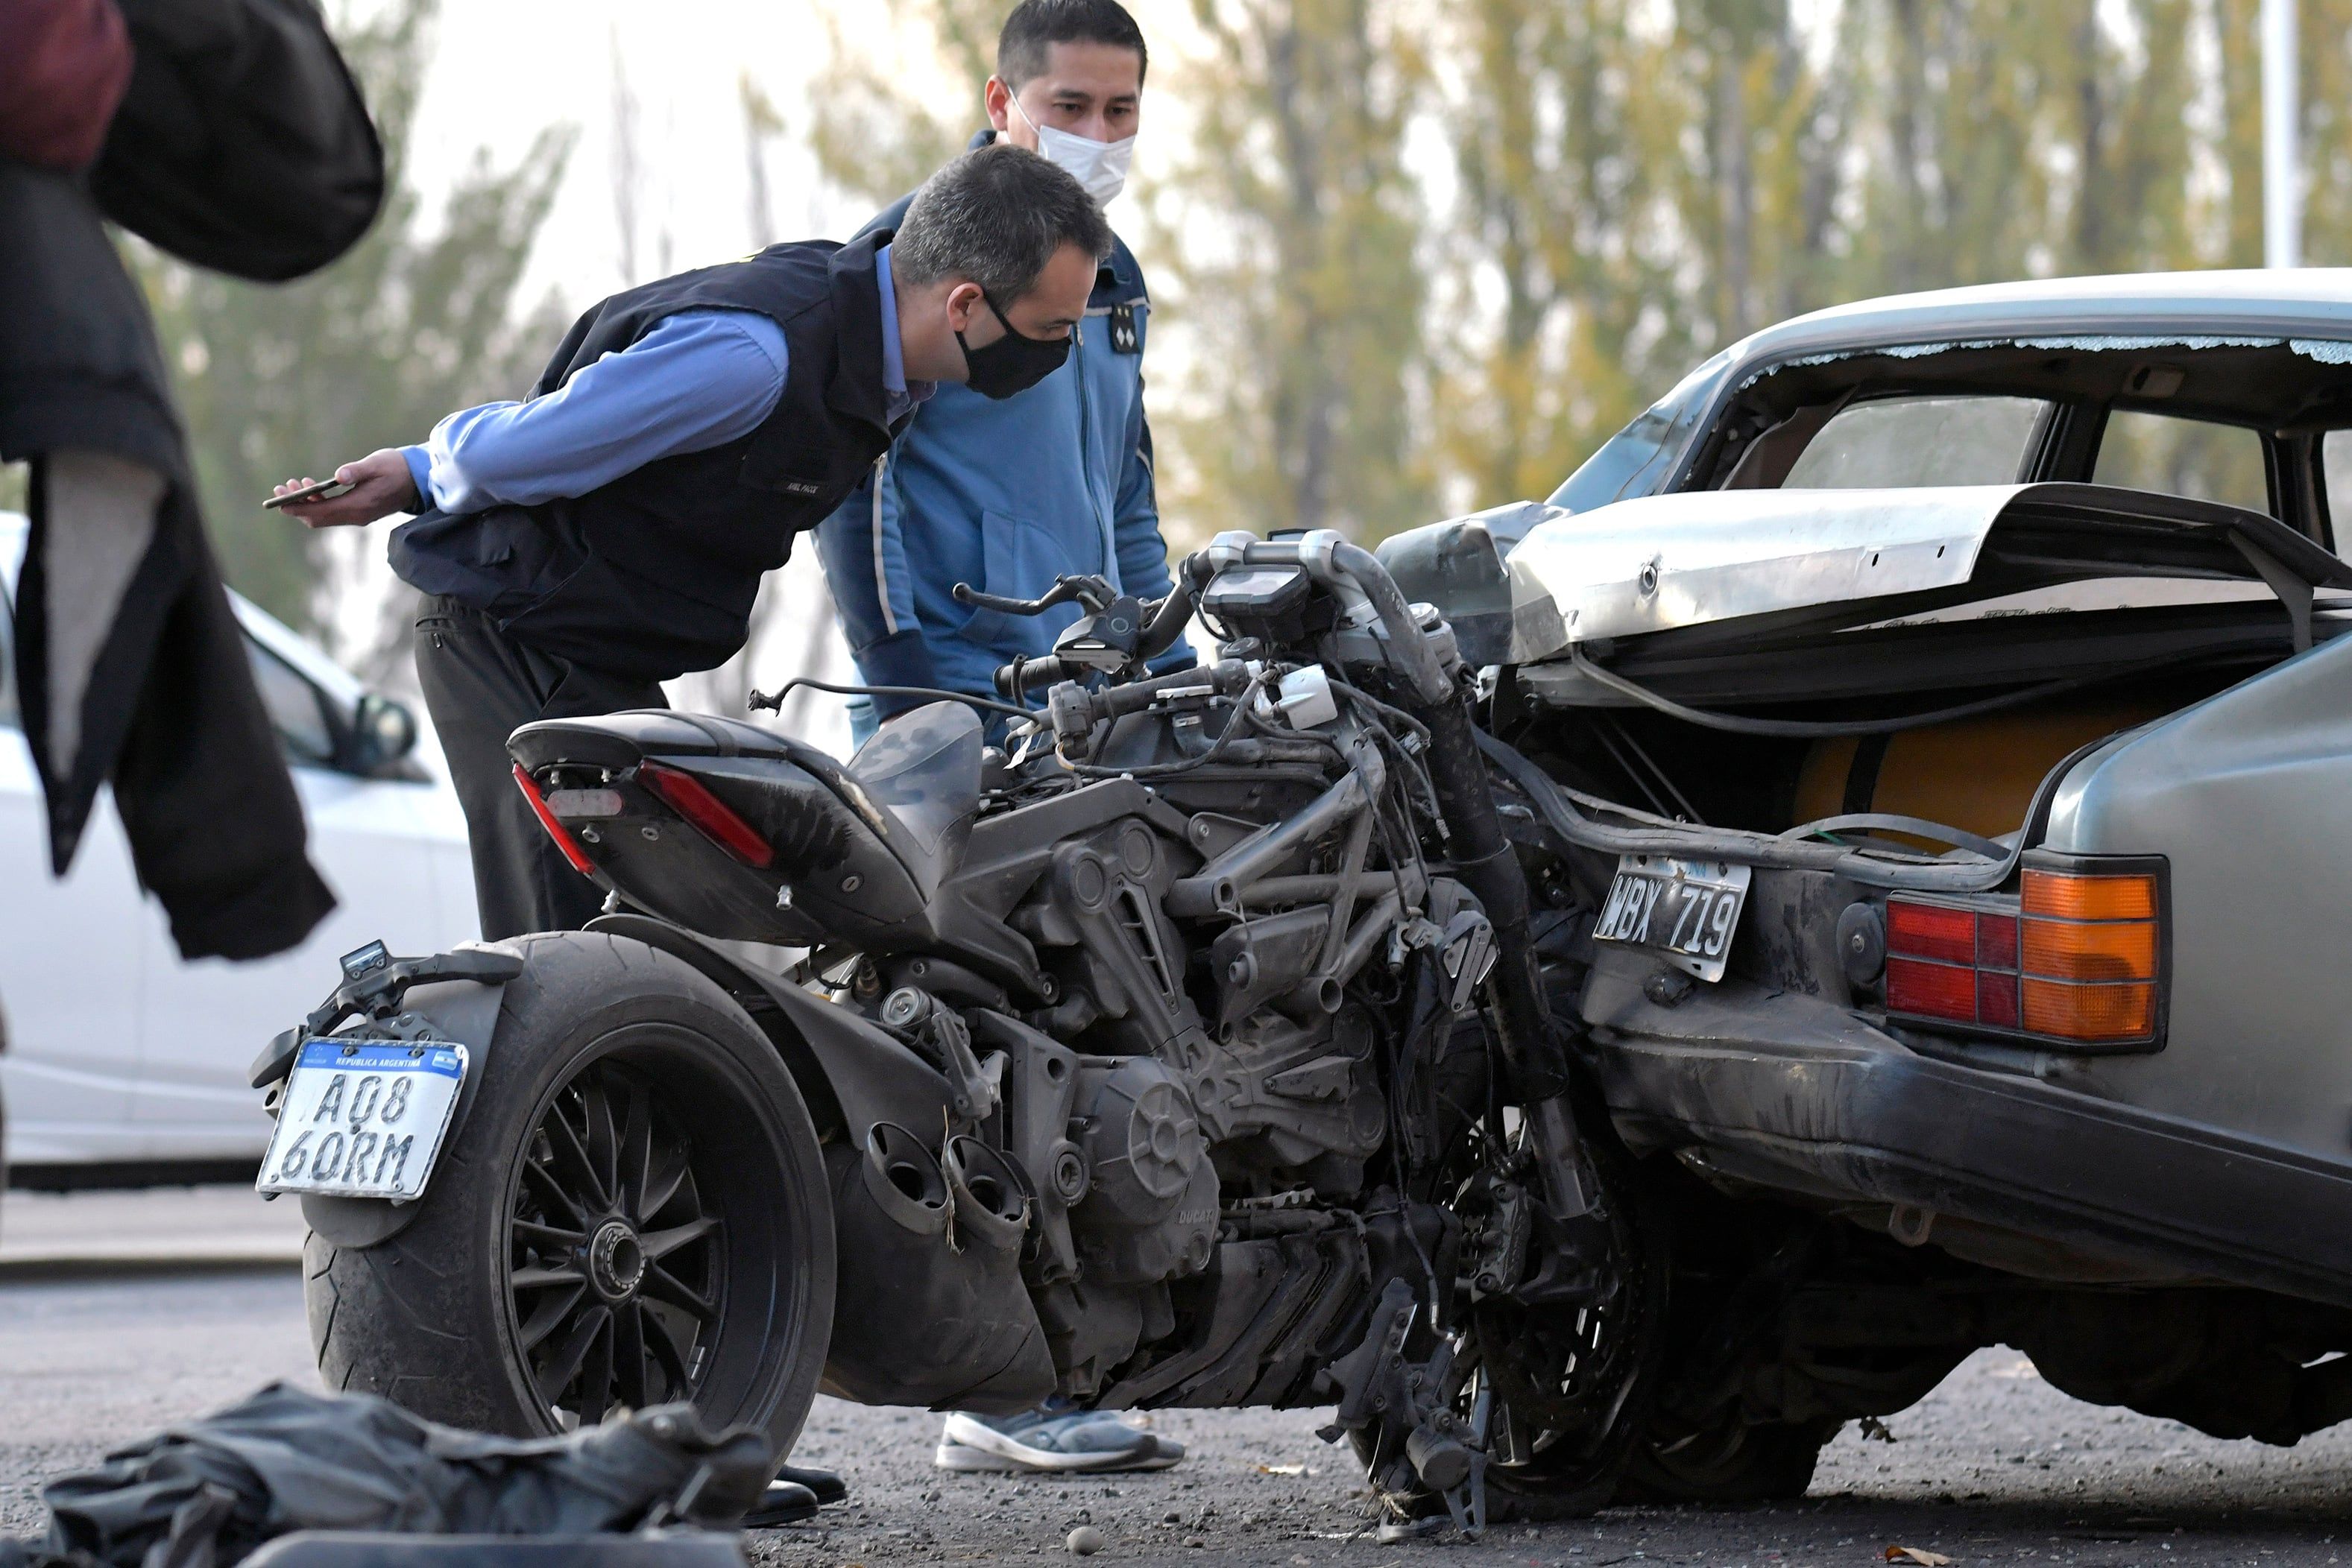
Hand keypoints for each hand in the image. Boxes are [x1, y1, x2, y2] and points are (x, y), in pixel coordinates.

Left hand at [273, 448, 420, 527]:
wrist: (420, 480)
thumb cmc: (398, 468)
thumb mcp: (377, 464)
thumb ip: (357, 471)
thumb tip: (338, 476)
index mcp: (359, 506)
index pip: (321, 512)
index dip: (299, 508)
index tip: (280, 502)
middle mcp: (356, 516)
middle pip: (318, 518)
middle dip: (297, 506)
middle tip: (280, 489)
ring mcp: (358, 516)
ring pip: (323, 517)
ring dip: (306, 504)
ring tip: (292, 485)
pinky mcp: (359, 512)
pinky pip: (332, 513)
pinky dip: (318, 503)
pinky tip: (312, 489)